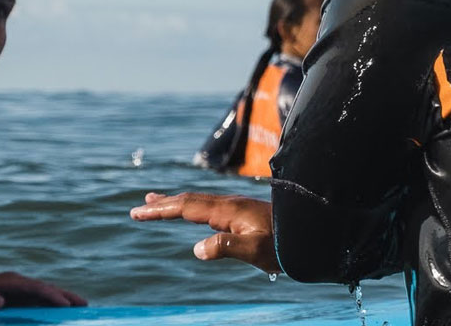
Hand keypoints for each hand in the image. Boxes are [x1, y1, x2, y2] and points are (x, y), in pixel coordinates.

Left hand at [0, 271, 87, 308]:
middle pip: (46, 289)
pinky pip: (36, 302)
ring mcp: (17, 291)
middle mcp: (17, 283)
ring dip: (62, 300)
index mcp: (10, 280)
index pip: (36, 287)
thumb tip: (0, 301)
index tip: (66, 304)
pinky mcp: (15, 299)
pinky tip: (58, 314)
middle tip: (85, 304)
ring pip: (44, 295)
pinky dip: (50, 306)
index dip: (52, 295)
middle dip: (66, 295)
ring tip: (79, 307)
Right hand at [129, 192, 279, 273]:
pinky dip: (193, 207)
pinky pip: (210, 206)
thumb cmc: (286, 244)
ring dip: (176, 202)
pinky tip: (194, 214)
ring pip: (199, 201)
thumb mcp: (256, 251)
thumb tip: (196, 249)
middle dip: (163, 204)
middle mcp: (230, 204)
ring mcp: (237, 207)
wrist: (313, 232)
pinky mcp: (244, 213)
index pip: (186, 207)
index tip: (138, 212)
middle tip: (139, 207)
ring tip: (158, 203)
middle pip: (189, 200)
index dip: (161, 210)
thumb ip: (226, 248)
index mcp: (228, 210)